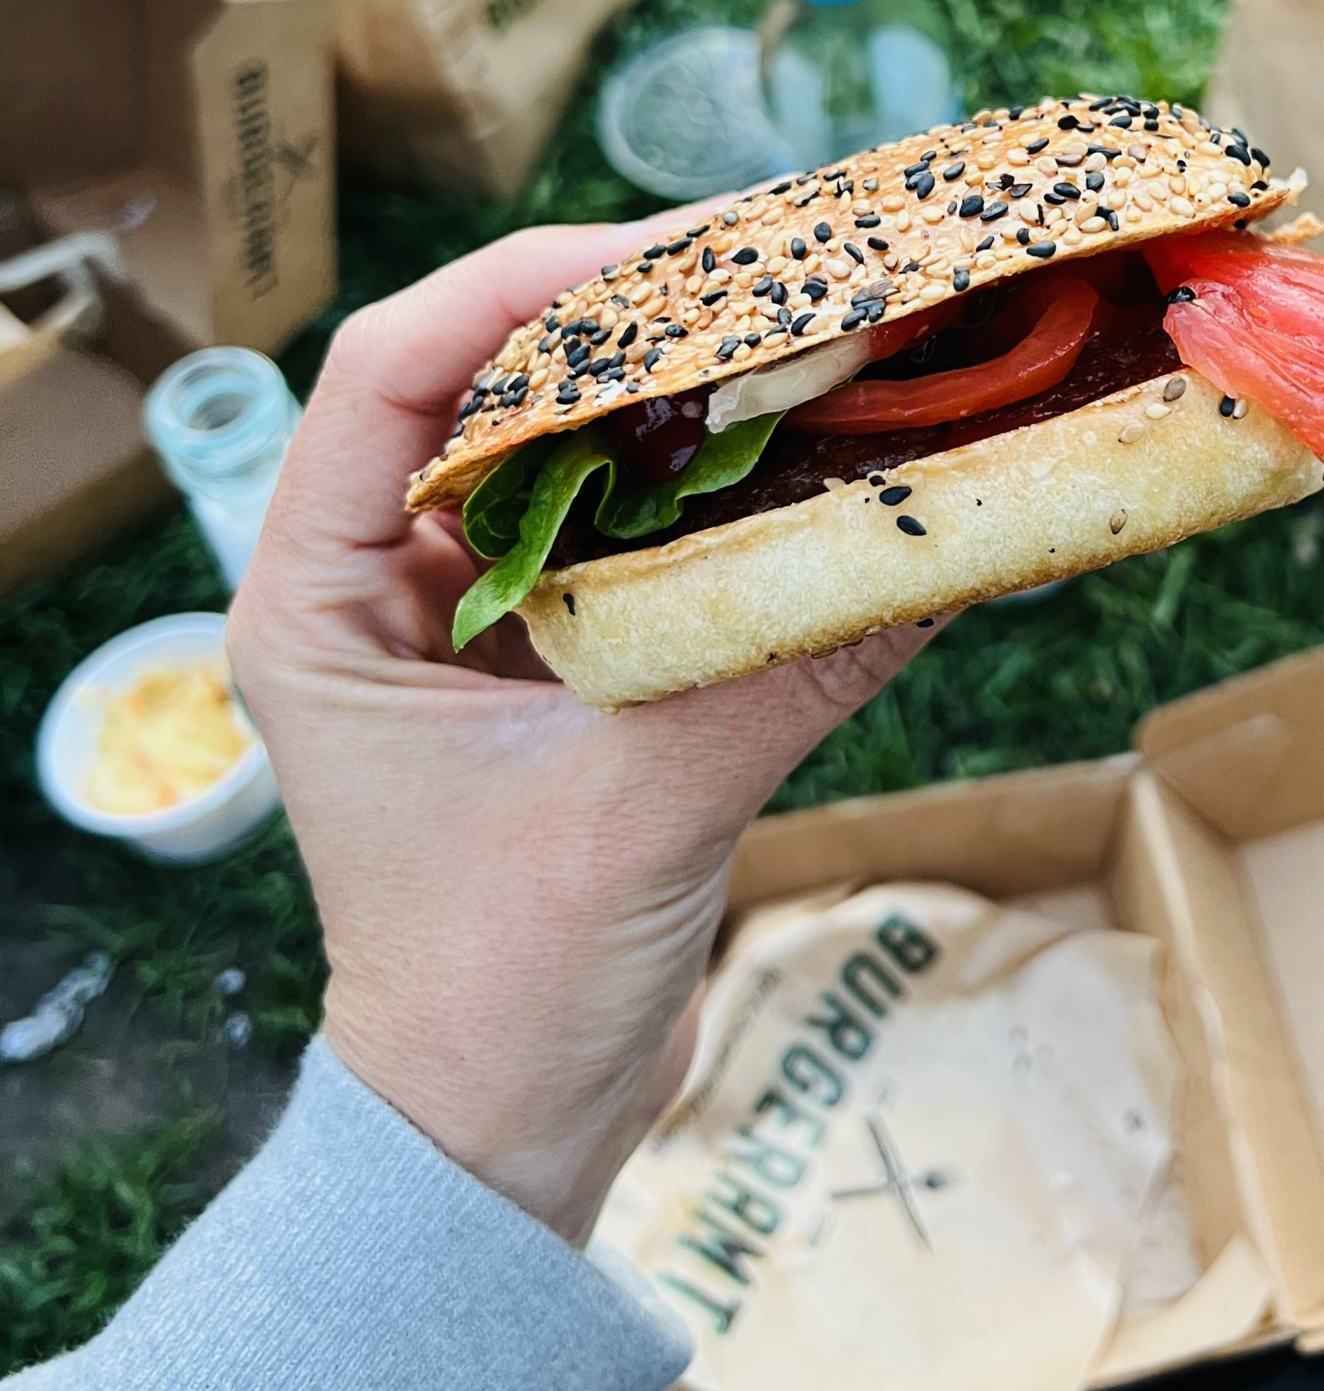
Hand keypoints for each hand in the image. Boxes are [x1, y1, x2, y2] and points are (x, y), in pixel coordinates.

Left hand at [227, 224, 934, 1243]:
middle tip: (773, 272)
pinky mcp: (552, 652)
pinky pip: (629, 527)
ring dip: (680, 391)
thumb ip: (774, 675)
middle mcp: (379, 581)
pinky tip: (812, 451)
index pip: (388, 371)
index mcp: (317, 598)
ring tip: (805, 331)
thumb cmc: (502, 989)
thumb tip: (938, 550)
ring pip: (565, 445)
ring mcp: (467, 614)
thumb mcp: (636, 816)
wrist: (503, 1125)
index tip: (673, 264)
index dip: (522, 290)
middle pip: (486, 384)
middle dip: (629, 319)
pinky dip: (715, 484)